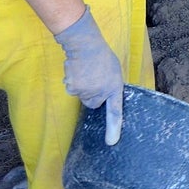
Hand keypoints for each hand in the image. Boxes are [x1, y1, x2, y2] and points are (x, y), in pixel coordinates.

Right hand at [54, 7, 124, 144]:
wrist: (85, 45)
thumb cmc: (102, 56)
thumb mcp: (114, 72)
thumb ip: (110, 86)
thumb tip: (104, 97)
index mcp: (114, 88)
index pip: (115, 112)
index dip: (114, 128)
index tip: (111, 142)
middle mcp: (100, 93)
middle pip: (93, 103)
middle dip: (93, 95)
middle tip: (94, 80)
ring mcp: (85, 91)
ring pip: (82, 96)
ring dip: (84, 87)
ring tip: (87, 72)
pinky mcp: (73, 88)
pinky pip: (72, 89)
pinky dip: (74, 82)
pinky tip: (78, 71)